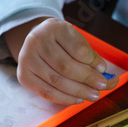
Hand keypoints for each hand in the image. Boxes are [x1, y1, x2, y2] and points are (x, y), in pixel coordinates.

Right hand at [3, 17, 118, 104]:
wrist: (35, 42)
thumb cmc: (59, 42)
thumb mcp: (74, 39)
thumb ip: (88, 55)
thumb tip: (102, 74)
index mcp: (53, 27)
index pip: (77, 48)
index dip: (92, 61)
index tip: (104, 70)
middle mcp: (36, 41)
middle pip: (65, 66)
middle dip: (87, 79)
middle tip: (102, 86)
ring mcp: (26, 59)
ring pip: (56, 81)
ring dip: (78, 91)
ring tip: (93, 95)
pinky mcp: (23, 76)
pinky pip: (46, 92)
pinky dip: (64, 98)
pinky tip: (77, 99)